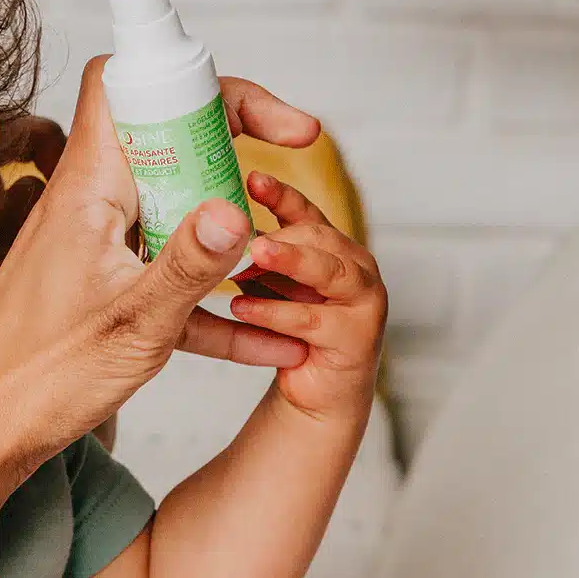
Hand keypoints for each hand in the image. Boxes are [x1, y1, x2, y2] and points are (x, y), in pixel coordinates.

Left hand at [0, 58, 322, 467]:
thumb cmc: (38, 380)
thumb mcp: (134, 325)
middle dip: (228, 149)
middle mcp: (87, 201)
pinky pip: (163, 263)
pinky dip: (208, 288)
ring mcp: (93, 240)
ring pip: (170, 201)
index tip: (262, 115)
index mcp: (86, 190)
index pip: (128, 86)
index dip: (195, 78)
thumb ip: (189, 267)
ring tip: (279, 253)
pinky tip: (260, 338)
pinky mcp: (100, 280)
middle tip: (282, 171)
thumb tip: (239, 210)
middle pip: (162, 138)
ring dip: (222, 219)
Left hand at [230, 174, 386, 419]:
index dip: (280, 194)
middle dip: (281, 233)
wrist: (310, 398)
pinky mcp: (359, 339)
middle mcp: (356, 266)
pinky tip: (241, 308)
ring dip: (291, 259)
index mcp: (330, 247)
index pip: (303, 211)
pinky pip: (314, 319)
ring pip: (329, 269)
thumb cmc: (281, 337)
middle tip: (238, 231)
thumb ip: (248, 255)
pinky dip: (276, 312)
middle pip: (319, 234)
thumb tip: (212, 221)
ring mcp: (366, 301)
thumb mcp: (257, 286)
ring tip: (254, 253)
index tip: (251, 180)